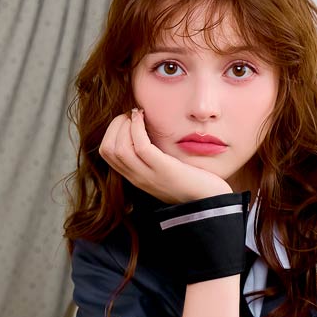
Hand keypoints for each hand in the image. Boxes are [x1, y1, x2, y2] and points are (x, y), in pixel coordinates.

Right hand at [99, 109, 232, 204]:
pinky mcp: (164, 170)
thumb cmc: (191, 180)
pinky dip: (137, 127)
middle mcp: (138, 178)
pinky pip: (140, 147)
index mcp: (136, 177)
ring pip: (119, 148)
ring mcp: (149, 176)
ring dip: (124, 125)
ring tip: (137, 115)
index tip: (127, 120)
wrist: (209, 201)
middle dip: (115, 125)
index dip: (111, 131)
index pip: (106, 153)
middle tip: (131, 115)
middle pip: (108, 149)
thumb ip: (152, 156)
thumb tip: (144, 130)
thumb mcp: (164, 168)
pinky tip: (143, 117)